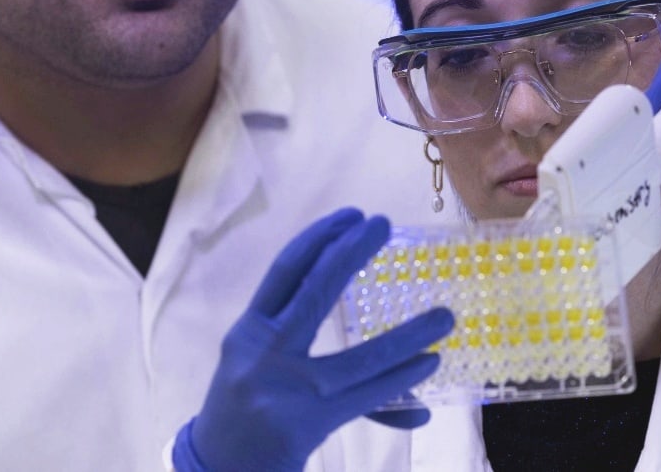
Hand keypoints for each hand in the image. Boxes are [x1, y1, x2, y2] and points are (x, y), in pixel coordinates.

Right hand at [172, 208, 454, 471]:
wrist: (216, 466)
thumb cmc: (245, 409)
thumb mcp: (259, 368)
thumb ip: (308, 348)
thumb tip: (358, 325)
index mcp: (248, 331)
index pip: (284, 270)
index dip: (318, 237)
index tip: (351, 215)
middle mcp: (262, 352)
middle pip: (314, 290)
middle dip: (351, 252)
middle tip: (384, 224)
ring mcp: (287, 388)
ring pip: (362, 357)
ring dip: (409, 336)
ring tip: (444, 317)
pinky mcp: (309, 422)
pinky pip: (368, 396)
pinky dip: (402, 379)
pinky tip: (428, 364)